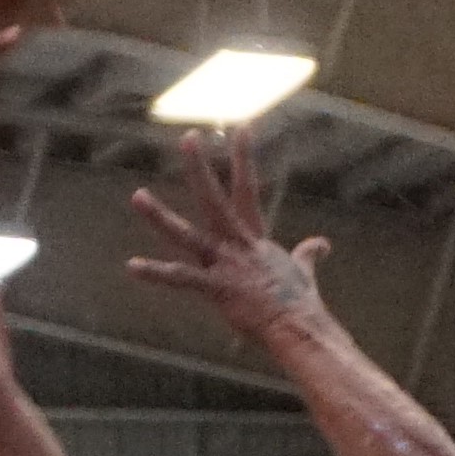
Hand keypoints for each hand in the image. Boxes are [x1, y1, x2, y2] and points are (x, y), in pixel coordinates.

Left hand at [126, 130, 329, 345]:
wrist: (299, 327)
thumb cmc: (300, 304)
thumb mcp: (304, 272)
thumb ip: (308, 255)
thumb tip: (322, 245)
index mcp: (254, 239)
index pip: (246, 190)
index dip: (243, 158)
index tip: (241, 127)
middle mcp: (237, 244)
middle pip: (215, 199)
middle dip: (200, 168)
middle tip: (187, 137)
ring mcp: (226, 264)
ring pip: (187, 234)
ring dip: (160, 216)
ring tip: (138, 195)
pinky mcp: (217, 288)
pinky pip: (181, 279)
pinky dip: (156, 273)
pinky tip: (132, 266)